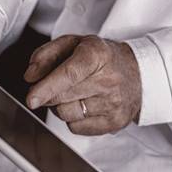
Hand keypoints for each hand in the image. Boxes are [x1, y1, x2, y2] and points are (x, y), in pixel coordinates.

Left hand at [23, 35, 141, 135]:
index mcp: (98, 55)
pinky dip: (74, 118)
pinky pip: (76, 128)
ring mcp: (114, 103)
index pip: (69, 74)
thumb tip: (31, 76)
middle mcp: (109, 80)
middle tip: (55, 86)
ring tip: (76, 94)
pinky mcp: (115, 122)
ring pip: (66, 114)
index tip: (31, 99)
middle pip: (62, 97)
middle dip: (49, 94)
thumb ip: (47, 53)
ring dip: (61, 106)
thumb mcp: (75, 43)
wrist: (139, 74)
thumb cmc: (103, 58)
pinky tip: (86, 105)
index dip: (47, 87)